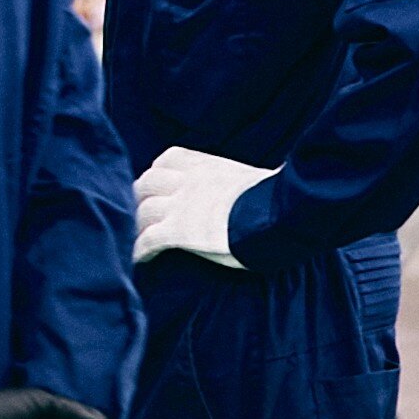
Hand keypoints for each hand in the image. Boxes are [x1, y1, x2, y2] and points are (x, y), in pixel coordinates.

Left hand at [133, 149, 270, 269]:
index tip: (162, 186)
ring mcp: (180, 205)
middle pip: (147, 182)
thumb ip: (239, 182)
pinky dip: (140, 250)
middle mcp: (189, 181)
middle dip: (143, 197)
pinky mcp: (177, 231)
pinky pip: (147, 240)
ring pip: (142, 210)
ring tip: (141, 239)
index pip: (170, 159)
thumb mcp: (255, 180)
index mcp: (208, 166)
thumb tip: (252, 189)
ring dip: (138, 225)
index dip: (161, 173)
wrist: (279, 213)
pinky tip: (142, 259)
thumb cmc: (278, 201)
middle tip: (146, 215)